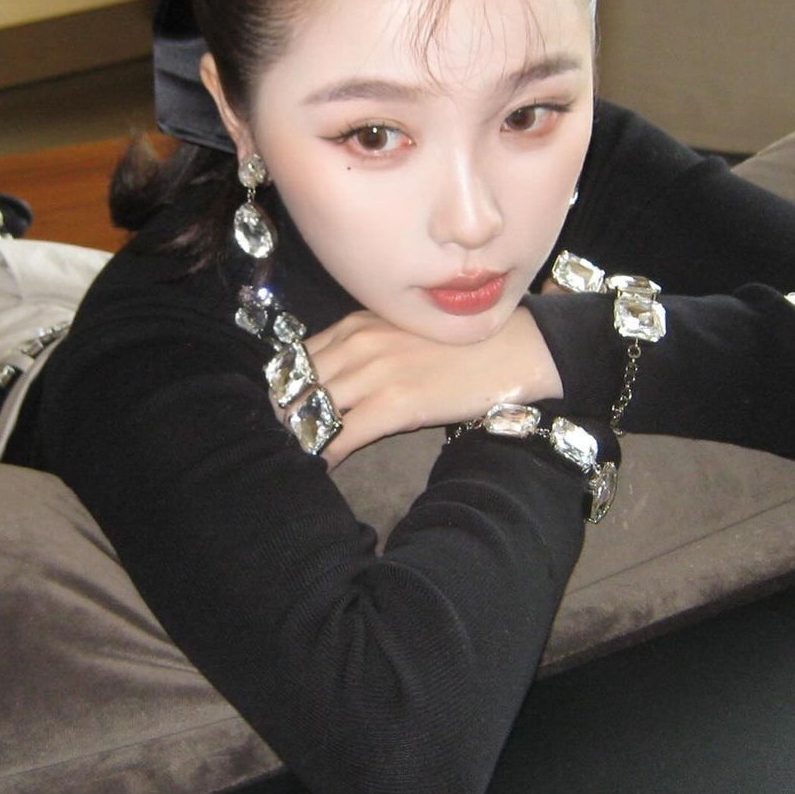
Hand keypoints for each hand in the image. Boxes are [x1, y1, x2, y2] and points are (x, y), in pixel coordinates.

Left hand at [295, 307, 561, 465]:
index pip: (297, 359)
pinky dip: (324, 455)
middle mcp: (357, 343)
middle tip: (283, 441)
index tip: (281, 412)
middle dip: (285, 417)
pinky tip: (322, 469)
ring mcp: (374, 372)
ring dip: (301, 438)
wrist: (513, 348)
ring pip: (311, 411)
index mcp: (356, 324)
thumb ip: (364, 345)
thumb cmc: (461, 344)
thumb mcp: (401, 330)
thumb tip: (334, 379)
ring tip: (297, 457)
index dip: (283, 390)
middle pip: (295, 385)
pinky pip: (340, 435)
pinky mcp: (394, 404)